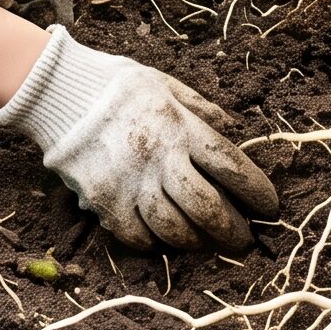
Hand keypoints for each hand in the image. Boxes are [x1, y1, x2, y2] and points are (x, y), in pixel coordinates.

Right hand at [0, 26, 277, 251]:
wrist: (60, 92)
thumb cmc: (119, 86)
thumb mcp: (166, 85)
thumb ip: (200, 108)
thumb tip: (230, 128)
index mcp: (180, 126)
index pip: (229, 165)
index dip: (256, 191)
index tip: (270, 209)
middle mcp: (160, 158)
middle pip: (206, 207)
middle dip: (232, 231)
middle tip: (244, 242)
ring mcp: (130, 182)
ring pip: (174, 229)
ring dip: (197, 241)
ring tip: (206, 242)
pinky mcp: (103, 201)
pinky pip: (136, 236)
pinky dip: (154, 244)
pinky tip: (164, 241)